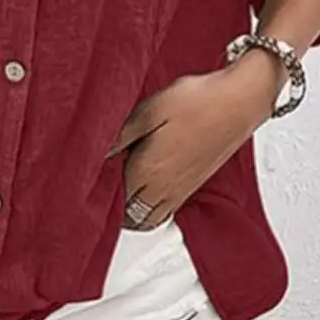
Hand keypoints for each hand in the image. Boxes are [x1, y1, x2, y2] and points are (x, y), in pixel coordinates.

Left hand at [108, 51, 281, 228]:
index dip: (92, 187)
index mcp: (148, 172)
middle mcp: (164, 190)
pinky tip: (142, 185)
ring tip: (116, 186)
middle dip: (108, 203)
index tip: (80, 175)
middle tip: (95, 182)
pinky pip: (162, 212)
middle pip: (126, 214)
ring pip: (145, 218)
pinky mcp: (192, 186)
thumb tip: (94, 155)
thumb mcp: (149, 110)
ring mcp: (180, 191)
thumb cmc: (197, 101)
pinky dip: (147, 208)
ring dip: (128, 209)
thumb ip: (119, 136)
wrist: (239, 101)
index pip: (109, 197)